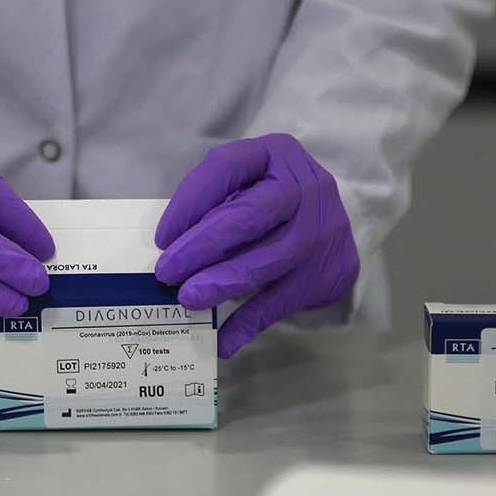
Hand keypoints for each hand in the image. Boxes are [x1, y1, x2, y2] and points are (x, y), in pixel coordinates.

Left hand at [155, 134, 358, 357]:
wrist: (332, 226)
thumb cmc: (270, 201)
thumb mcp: (247, 183)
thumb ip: (215, 203)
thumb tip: (169, 248)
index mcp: (275, 154)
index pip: (227, 167)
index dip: (190, 202)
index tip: (162, 238)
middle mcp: (305, 186)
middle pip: (251, 215)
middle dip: (203, 245)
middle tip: (167, 272)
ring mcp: (322, 229)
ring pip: (269, 259)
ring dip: (223, 282)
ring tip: (187, 298)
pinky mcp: (330, 270)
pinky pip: (283, 301)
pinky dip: (248, 322)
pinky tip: (222, 340)